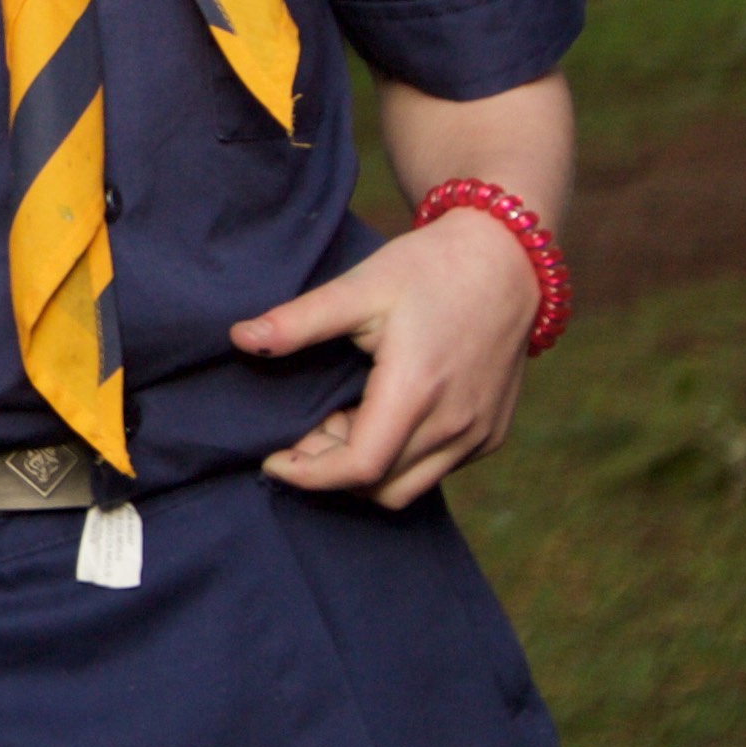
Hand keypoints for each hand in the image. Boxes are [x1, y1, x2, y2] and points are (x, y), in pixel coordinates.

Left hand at [228, 207, 538, 506]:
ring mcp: (480, 433)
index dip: (309, 474)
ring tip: (340, 421)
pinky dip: (400, 462)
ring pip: (408, 487)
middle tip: (303, 432)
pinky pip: (437, 470)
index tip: (273, 460)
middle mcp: (456, 423)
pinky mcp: (493, 434)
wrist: (506, 258)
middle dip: (329, 471)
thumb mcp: (360, 286)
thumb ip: (299, 320)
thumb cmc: (429, 268)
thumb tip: (239, 338)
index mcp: (418, 390)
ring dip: (365, 470)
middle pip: (379, 485)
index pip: (358, 467)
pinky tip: (378, 419)